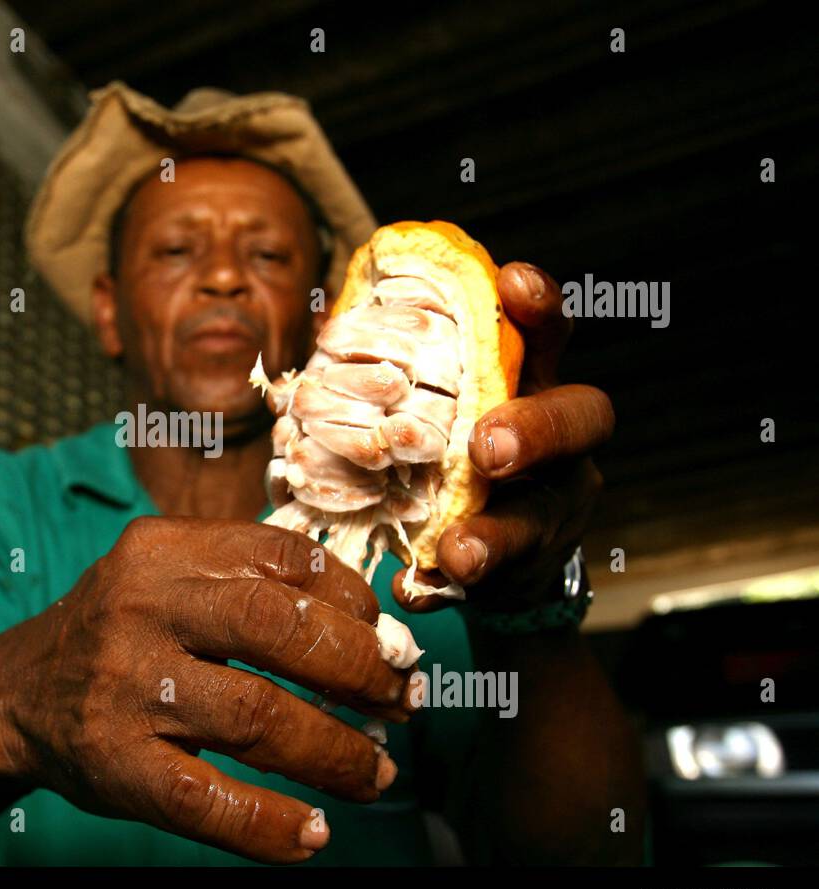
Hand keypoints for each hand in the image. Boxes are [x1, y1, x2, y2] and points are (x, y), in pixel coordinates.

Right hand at [4, 516, 420, 862]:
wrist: (15, 693)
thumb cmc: (119, 631)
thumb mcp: (165, 574)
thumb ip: (246, 580)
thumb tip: (370, 628)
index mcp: (163, 550)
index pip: (283, 557)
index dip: (352, 599)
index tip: (386, 637)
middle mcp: (141, 608)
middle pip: (277, 629)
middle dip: (359, 669)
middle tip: (400, 703)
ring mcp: (125, 688)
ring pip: (255, 717)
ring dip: (335, 752)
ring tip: (376, 773)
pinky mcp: (114, 763)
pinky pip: (205, 801)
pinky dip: (268, 824)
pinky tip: (310, 832)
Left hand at [392, 261, 612, 612]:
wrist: (489, 561)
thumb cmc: (454, 457)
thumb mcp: (443, 408)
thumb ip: (406, 371)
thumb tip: (328, 318)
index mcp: (530, 386)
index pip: (549, 335)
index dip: (541, 308)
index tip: (514, 281)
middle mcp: (559, 443)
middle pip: (579, 419)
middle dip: (536, 430)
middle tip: (488, 450)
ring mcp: (553, 508)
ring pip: (544, 515)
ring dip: (499, 533)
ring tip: (460, 551)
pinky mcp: (528, 568)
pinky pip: (499, 580)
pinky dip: (449, 586)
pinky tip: (414, 589)